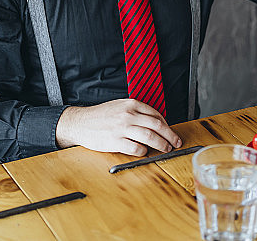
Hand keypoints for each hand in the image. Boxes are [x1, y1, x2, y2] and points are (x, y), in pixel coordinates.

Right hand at [55, 98, 181, 156]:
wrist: (81, 122)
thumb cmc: (100, 116)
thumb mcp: (120, 106)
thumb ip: (136, 111)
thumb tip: (155, 122)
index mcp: (131, 104)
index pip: (156, 114)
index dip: (167, 125)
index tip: (170, 132)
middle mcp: (128, 115)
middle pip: (158, 126)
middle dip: (170, 136)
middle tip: (176, 142)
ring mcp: (122, 128)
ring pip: (150, 137)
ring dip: (162, 145)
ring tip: (166, 149)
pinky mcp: (116, 142)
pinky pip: (136, 148)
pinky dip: (144, 152)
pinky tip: (145, 152)